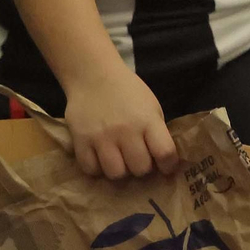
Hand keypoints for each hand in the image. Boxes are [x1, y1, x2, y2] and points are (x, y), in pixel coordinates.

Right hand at [63, 65, 179, 179]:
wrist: (93, 75)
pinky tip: (101, 158)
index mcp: (148, 120)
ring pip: (116, 174)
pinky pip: (91, 170)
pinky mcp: (81, 141)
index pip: (165, 153)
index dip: (169, 165)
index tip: (166, 167)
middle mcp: (126, 131)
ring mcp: (102, 138)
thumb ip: (156, 132)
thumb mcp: (151, 107)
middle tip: (138, 159)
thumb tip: (162, 161)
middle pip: (140, 169)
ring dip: (120, 171)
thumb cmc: (128, 92)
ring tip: (119, 160)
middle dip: (142, 168)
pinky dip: (97, 168)